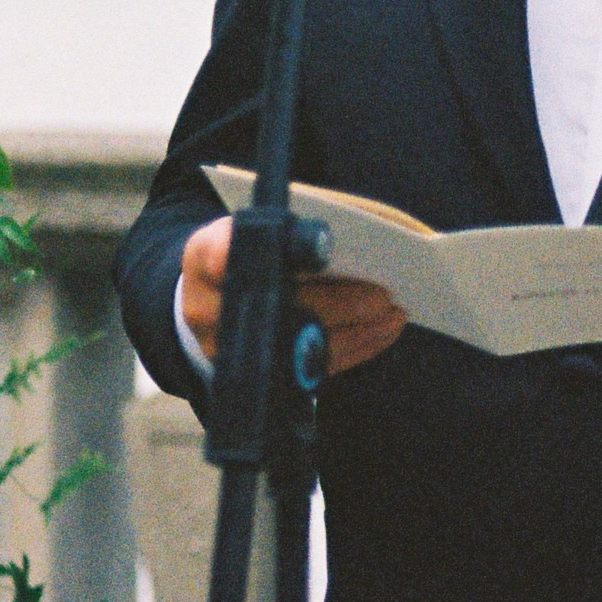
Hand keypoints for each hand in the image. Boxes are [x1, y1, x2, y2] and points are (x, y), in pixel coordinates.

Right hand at [177, 215, 408, 379]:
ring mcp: (232, 350)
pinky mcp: (258, 374)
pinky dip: (355, 348)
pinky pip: (315, 366)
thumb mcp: (245, 229)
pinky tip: (381, 332)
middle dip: (341, 303)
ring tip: (394, 314)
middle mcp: (211, 310)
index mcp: (206, 259)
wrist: (206, 299)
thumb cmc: (238, 253)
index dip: (273, 255)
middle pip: (284, 309)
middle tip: (384, 295)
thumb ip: (277, 228)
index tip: (322, 250)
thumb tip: (328, 240)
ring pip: (304, 344)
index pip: (229, 254)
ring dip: (359, 330)